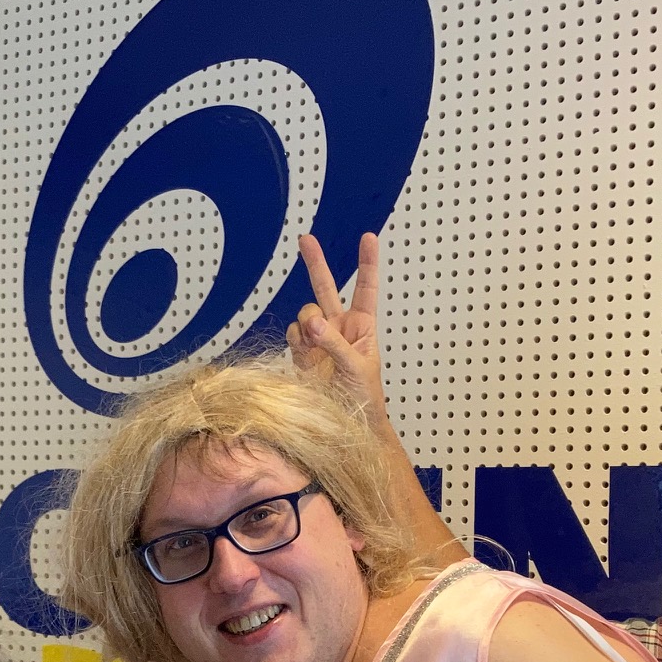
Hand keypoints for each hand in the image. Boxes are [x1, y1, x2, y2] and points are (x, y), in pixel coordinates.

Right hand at [288, 231, 388, 421]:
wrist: (345, 425)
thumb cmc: (364, 397)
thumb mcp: (357, 368)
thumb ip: (334, 343)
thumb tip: (311, 322)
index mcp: (362, 325)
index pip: (366, 287)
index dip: (367, 262)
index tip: (368, 237)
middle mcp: (339, 326)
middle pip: (326, 287)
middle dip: (315, 262)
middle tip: (305, 238)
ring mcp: (318, 338)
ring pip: (305, 313)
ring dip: (308, 324)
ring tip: (317, 347)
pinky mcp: (301, 352)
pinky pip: (293, 332)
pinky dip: (297, 339)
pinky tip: (305, 353)